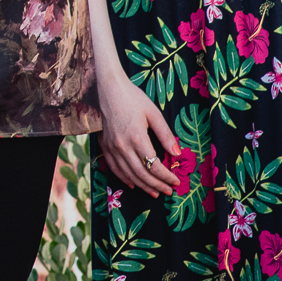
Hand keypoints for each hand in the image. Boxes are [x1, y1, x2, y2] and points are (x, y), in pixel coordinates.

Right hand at [97, 71, 180, 197]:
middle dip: (157, 185)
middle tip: (169, 191)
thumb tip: (177, 153)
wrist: (107, 89)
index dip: (166, 176)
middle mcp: (122, 146)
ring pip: (128, 174)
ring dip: (143, 186)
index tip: (176, 182)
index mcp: (136, 137)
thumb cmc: (133, 98)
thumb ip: (165, 135)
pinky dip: (124, 179)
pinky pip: (114, 168)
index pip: (154, 165)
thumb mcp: (153, 113)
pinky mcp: (104, 146)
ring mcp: (112, 147)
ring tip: (155, 192)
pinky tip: (133, 184)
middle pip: (141, 173)